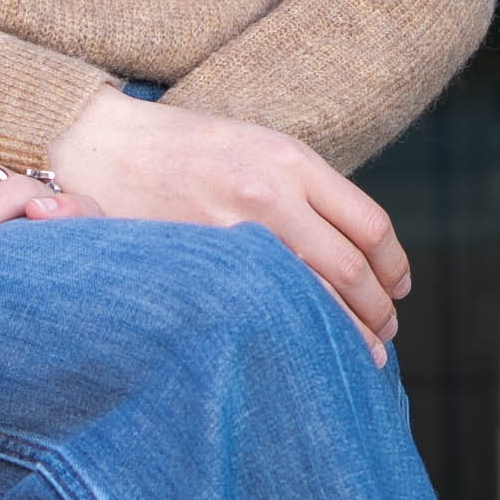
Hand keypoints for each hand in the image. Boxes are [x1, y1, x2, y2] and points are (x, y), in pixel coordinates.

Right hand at [44, 86, 409, 361]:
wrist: (101, 145)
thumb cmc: (187, 150)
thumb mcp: (258, 148)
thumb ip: (305, 193)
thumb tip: (356, 255)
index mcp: (291, 161)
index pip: (369, 226)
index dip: (393, 266)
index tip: (398, 290)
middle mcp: (268, 194)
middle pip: (349, 269)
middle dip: (376, 311)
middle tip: (385, 333)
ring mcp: (230, 232)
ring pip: (310, 298)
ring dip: (344, 332)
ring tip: (360, 355)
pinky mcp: (196, 262)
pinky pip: (259, 309)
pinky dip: (291, 333)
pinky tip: (299, 349)